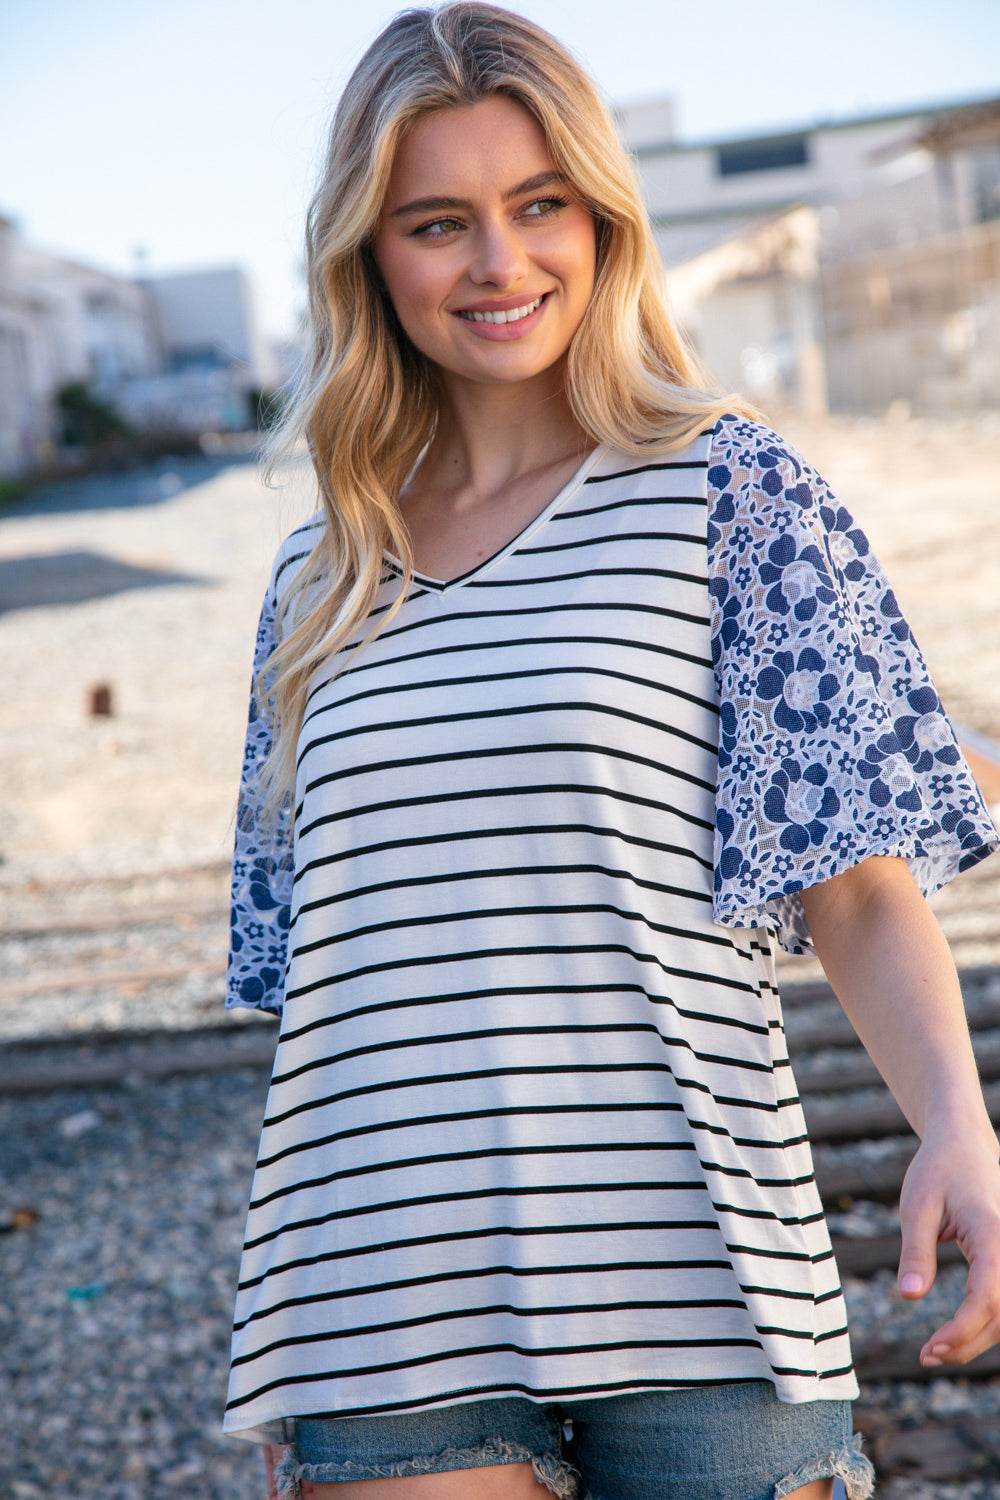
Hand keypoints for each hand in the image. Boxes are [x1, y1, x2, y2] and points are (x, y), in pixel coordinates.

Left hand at [896, 1125, 999, 1366]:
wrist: (963, 1146)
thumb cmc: (937, 1171)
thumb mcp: (916, 1206)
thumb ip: (915, 1252)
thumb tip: (909, 1297)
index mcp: (992, 1234)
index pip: (988, 1296)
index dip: (964, 1329)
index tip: (931, 1346)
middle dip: (967, 1343)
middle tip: (926, 1356)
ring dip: (976, 1339)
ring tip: (933, 1351)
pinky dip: (982, 1324)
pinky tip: (954, 1336)